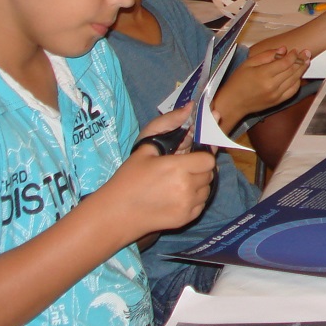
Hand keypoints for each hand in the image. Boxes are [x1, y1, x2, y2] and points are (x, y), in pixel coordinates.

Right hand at [106, 110, 214, 236]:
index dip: (201, 155)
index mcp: (177, 167)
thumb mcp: (145, 147)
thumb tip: (190, 107)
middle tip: (181, 168)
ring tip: (177, 182)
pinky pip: (202, 203)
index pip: (208, 158)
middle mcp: (186, 187)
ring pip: (207, 188)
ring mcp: (188, 205)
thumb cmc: (128, 178)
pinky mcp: (186, 218)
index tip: (189, 156)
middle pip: (210, 172)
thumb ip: (169, 123)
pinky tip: (176, 195)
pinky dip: (195, 198)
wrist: (116, 214)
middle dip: (199, 168)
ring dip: (199, 183)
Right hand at [215, 46, 307, 120]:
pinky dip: (297, 82)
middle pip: (292, 71)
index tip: (295, 50)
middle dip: (301, 60)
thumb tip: (283, 49)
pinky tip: (299, 76)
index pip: (285, 63)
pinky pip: (292, 91)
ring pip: (294, 80)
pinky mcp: (278, 101)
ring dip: (302, 70)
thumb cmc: (238, 81)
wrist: (233, 103)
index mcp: (264, 74)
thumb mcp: (248, 63)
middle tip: (307, 52)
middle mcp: (272, 85)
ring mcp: (276, 95)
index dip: (293, 55)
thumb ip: (266, 55)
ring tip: (306, 61)